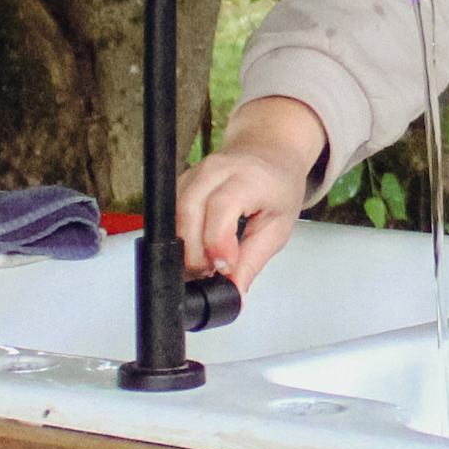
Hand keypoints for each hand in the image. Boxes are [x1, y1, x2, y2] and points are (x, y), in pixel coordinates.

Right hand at [173, 96, 328, 292]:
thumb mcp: (277, 229)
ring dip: (184, 247)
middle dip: (195, 253)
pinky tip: (197, 248)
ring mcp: (194, 173)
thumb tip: (233, 294)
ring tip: (206, 263)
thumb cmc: (278, 188)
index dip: (217, 241)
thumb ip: (252, 262)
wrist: (269, 154)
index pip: (221, 207)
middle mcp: (216, 170)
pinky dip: (180, 237)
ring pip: (174, 215)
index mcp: (248, 178)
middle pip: (188, 212)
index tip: (223, 267)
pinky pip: (171, 214)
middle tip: (211, 273)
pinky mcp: (181, 182)